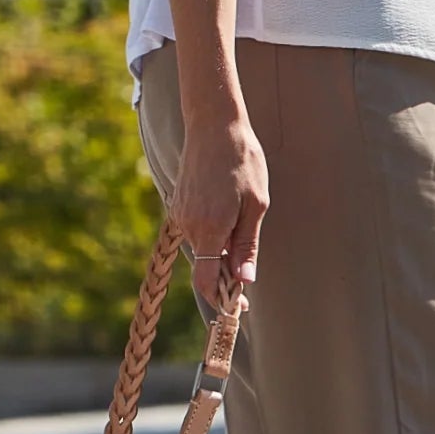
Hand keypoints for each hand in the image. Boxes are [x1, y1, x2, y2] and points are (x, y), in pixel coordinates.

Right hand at [173, 105, 267, 312]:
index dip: (222, 300)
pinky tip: (226, 211)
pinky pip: (197, 232)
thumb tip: (244, 279)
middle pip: (206, 267)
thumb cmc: (242, 161)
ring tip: (240, 225)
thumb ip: (247, 244)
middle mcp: (189, 226)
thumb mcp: (256, 204)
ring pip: (203, 249)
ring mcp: (181, 215)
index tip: (238, 308)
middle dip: (226, 273)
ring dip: (220, 250)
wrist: (213, 126)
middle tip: (247, 272)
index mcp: (210, 228)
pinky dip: (212, 234)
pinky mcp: (178, 206)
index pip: (207, 282)